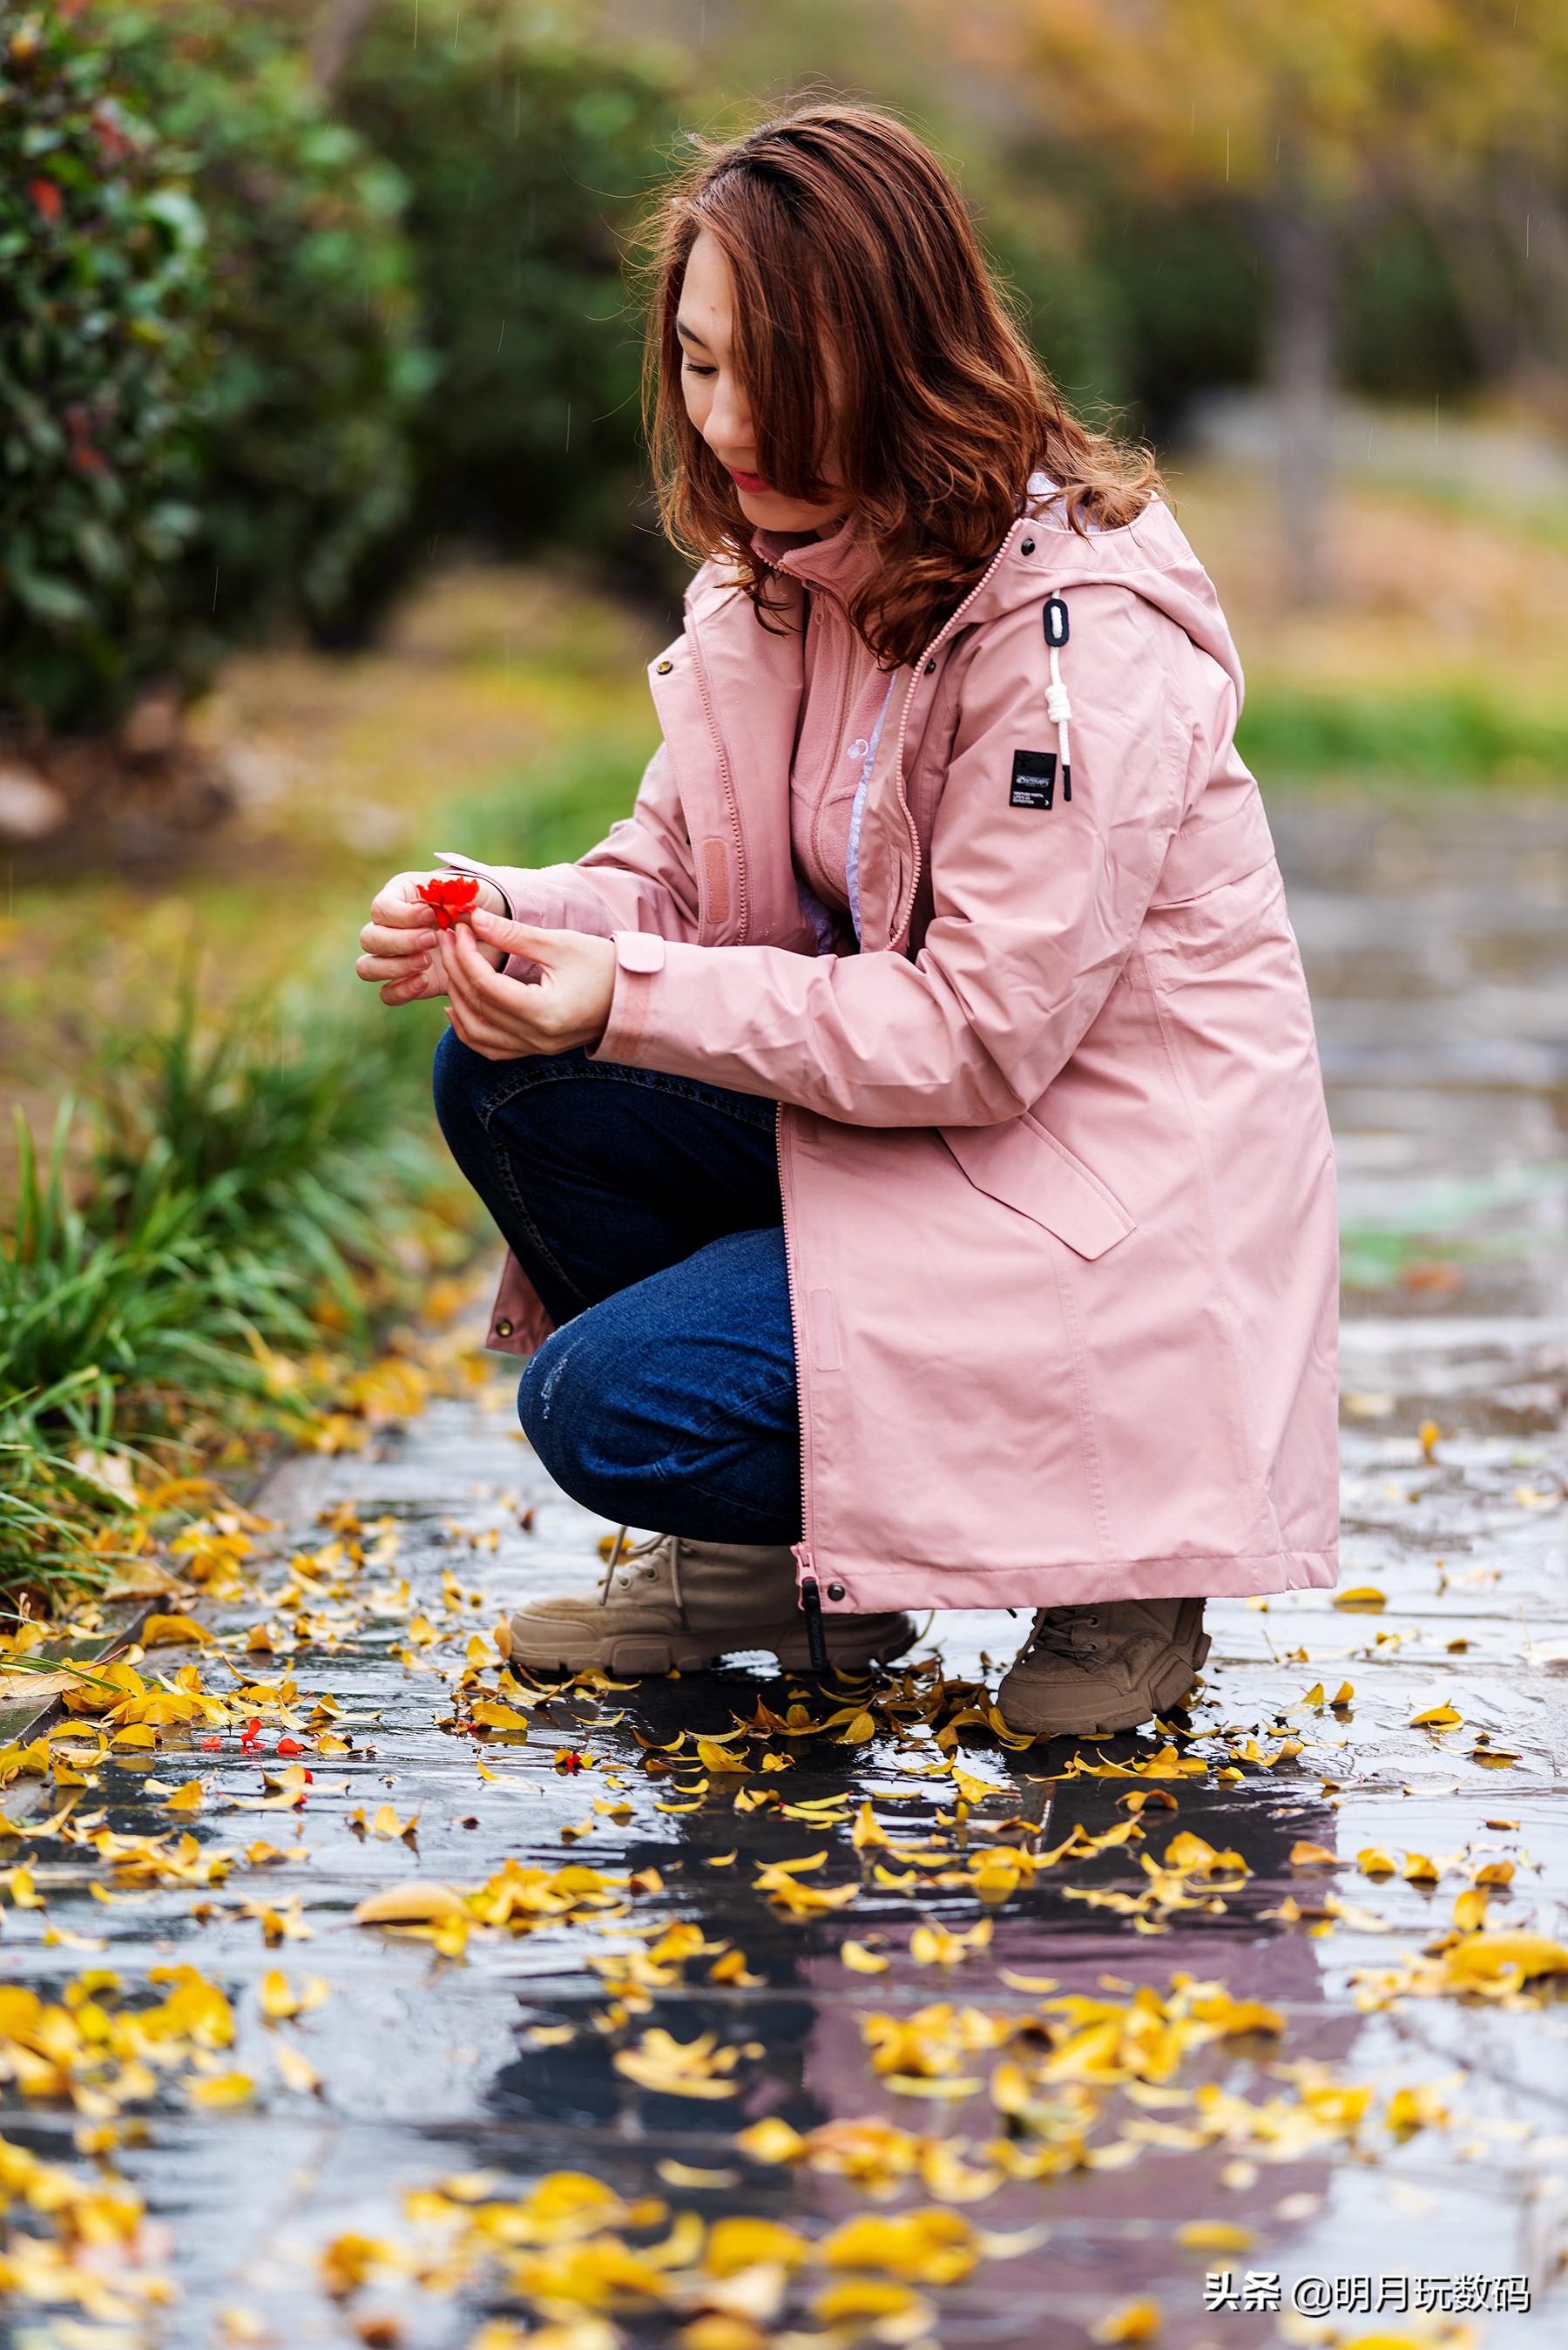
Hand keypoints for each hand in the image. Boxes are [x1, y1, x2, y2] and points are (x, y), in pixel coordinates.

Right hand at [357, 868, 504, 1004]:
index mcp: (400, 897)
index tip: (431, 915)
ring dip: (395, 967)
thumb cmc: (478, 905)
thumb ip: (455, 895)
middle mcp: (390, 928)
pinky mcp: (406, 982)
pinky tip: (426, 981)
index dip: (402, 915)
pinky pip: (387, 994)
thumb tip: (439, 908)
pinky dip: (401, 990)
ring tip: (427, 961)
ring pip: (367, 967)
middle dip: (400, 941)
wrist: (493, 934)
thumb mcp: (471, 894)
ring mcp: (395, 957)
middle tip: (432, 940)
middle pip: (369, 938)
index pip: (381, 908)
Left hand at [441, 908, 616, 1058]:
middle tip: (447, 939)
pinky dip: (469, 1029)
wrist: (635, 998)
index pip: (487, 985)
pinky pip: (491, 1048)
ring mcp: (535, 1048)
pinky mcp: (536, 1050)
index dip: (466, 954)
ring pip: (477, 1034)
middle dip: (456, 971)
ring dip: (458, 1000)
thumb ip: (513, 934)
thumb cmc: (604, 966)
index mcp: (544, 1012)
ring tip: (450, 968)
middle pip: (477, 1008)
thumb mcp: (559, 944)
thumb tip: (473, 917)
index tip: (459, 928)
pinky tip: (457, 1007)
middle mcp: (536, 1037)